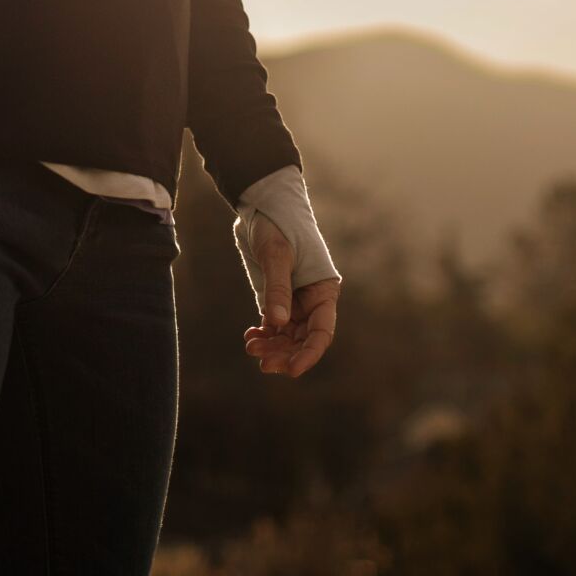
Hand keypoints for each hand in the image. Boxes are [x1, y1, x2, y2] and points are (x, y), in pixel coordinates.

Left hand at [242, 211, 339, 377]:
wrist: (261, 205)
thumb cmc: (277, 224)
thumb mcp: (277, 254)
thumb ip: (277, 287)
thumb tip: (278, 323)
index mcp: (323, 291)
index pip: (321, 332)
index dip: (309, 353)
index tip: (292, 370)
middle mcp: (311, 300)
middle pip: (302, 339)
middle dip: (285, 353)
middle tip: (262, 363)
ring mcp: (293, 300)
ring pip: (286, 336)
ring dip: (272, 347)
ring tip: (252, 348)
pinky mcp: (275, 297)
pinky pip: (273, 325)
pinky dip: (263, 335)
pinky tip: (251, 338)